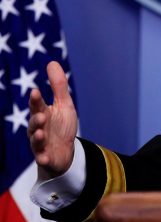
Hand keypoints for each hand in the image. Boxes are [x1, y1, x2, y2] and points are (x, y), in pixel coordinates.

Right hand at [27, 61, 78, 179]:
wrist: (63, 152)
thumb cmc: (61, 126)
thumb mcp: (64, 104)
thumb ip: (58, 86)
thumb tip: (52, 62)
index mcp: (42, 114)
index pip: (37, 105)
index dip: (35, 100)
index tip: (35, 91)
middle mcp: (38, 128)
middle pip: (35, 123)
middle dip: (36, 119)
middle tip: (41, 115)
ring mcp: (41, 144)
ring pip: (36, 140)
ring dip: (38, 137)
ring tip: (41, 133)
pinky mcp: (46, 157)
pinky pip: (43, 158)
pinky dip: (43, 158)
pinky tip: (44, 158)